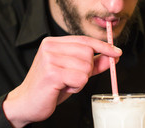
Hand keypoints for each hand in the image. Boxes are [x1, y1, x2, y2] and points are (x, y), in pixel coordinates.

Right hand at [2, 35, 121, 126]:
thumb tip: (113, 56)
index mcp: (53, 43)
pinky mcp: (51, 73)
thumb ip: (93, 63)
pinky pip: (80, 78)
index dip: (103, 46)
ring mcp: (49, 59)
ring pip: (86, 67)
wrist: (26, 104)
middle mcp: (50, 47)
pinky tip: (63, 88)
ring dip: (80, 80)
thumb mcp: (74, 72)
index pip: (85, 40)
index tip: (117, 52)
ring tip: (65, 84)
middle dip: (87, 69)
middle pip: (88, 52)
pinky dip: (76, 87)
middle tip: (72, 78)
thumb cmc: (50, 87)